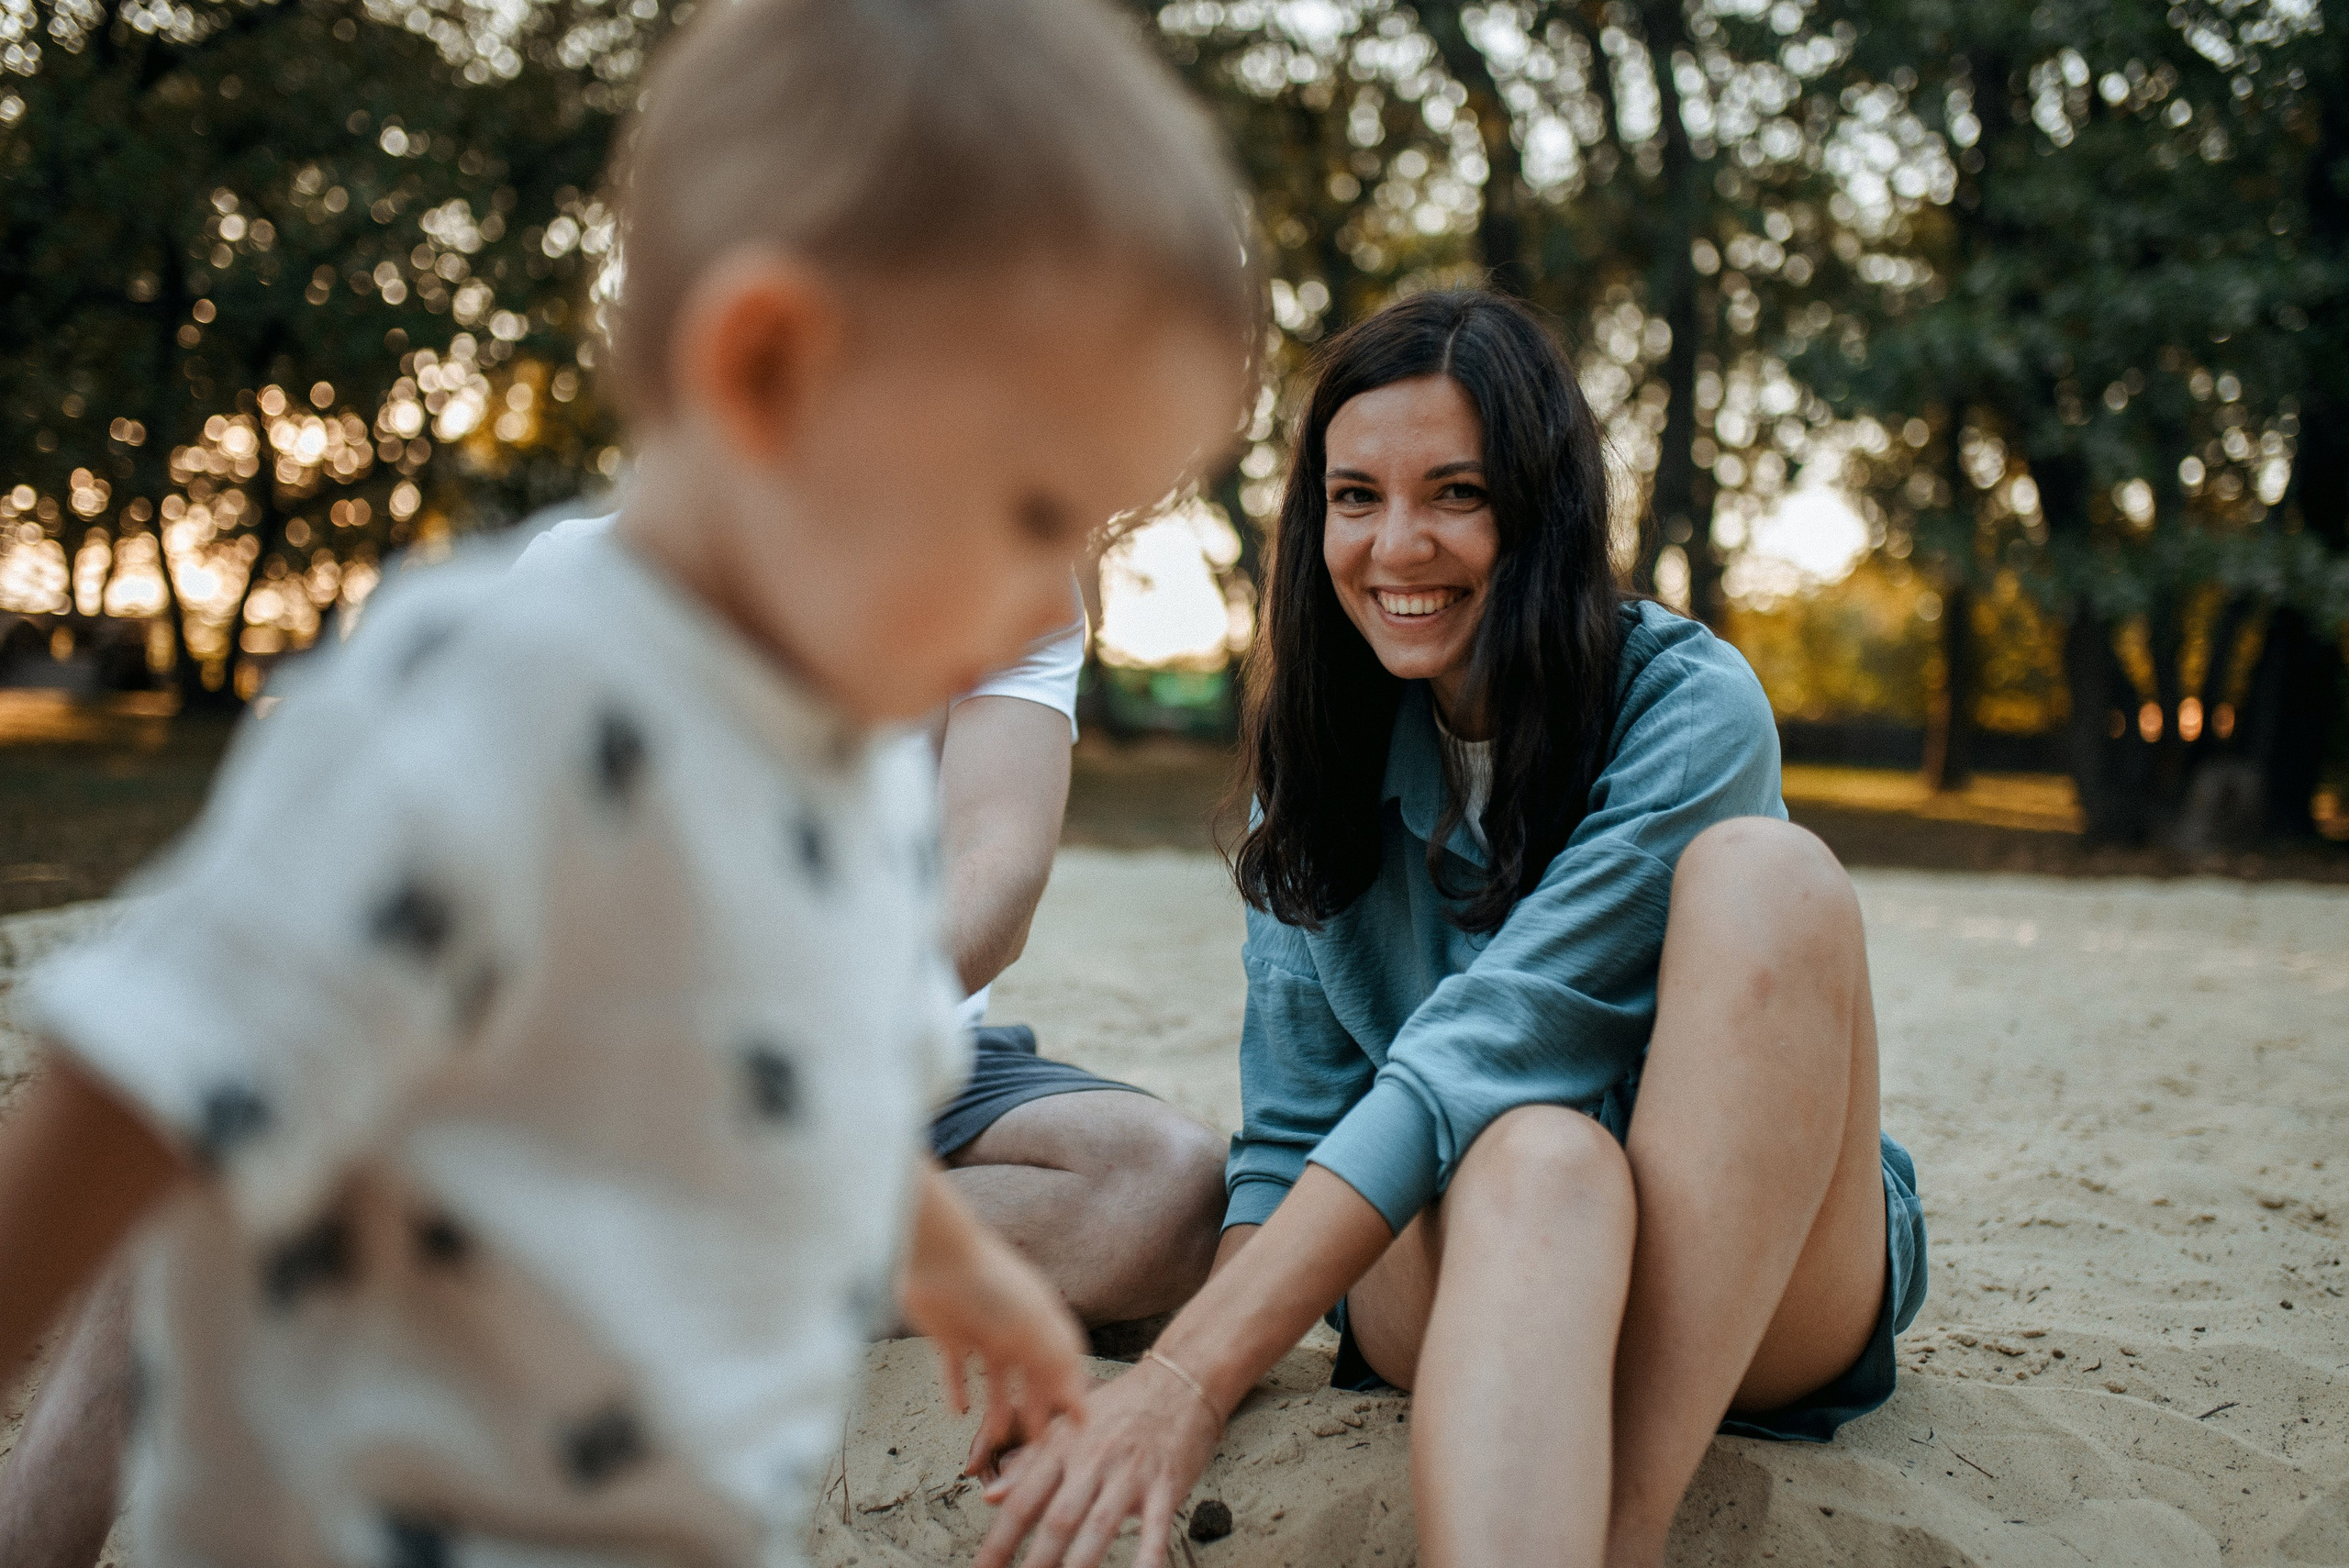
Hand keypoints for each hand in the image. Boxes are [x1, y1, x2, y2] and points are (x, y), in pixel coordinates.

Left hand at [898, 1169, 1089, 1455]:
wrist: (936, 1255)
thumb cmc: (990, 1284)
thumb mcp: (1033, 1328)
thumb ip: (1057, 1366)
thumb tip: (1081, 1404)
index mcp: (1041, 1320)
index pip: (1064, 1361)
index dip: (1072, 1391)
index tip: (1078, 1425)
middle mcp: (1015, 1326)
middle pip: (1030, 1374)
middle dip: (1035, 1406)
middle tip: (1035, 1442)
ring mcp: (981, 1329)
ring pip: (995, 1377)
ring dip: (997, 1406)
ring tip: (995, 1435)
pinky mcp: (949, 1333)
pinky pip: (955, 1369)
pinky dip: (957, 1390)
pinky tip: (958, 1412)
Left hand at [973, 1355, 1225, 1567]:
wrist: (1180, 1380)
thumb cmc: (1122, 1407)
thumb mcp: (1068, 1425)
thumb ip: (1028, 1463)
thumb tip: (990, 1497)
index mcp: (1063, 1448)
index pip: (1022, 1502)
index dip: (998, 1543)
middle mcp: (1093, 1461)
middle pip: (1057, 1519)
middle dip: (1036, 1563)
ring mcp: (1130, 1473)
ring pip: (1099, 1525)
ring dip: (1080, 1566)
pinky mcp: (1165, 1484)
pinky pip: (1157, 1526)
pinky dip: (1148, 1556)